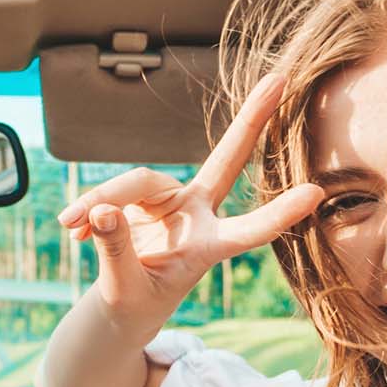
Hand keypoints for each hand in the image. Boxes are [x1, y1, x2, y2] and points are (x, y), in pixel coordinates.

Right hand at [55, 73, 322, 327]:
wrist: (119, 306)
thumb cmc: (134, 305)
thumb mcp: (125, 291)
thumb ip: (116, 252)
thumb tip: (102, 212)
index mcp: (209, 249)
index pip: (248, 231)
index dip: (278, 215)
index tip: (316, 193)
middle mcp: (197, 217)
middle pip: (224, 162)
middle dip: (251, 121)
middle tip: (279, 80)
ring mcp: (171, 202)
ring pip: (137, 181)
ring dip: (100, 199)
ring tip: (70, 226)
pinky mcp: (141, 196)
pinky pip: (112, 192)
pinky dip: (88, 209)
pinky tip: (72, 231)